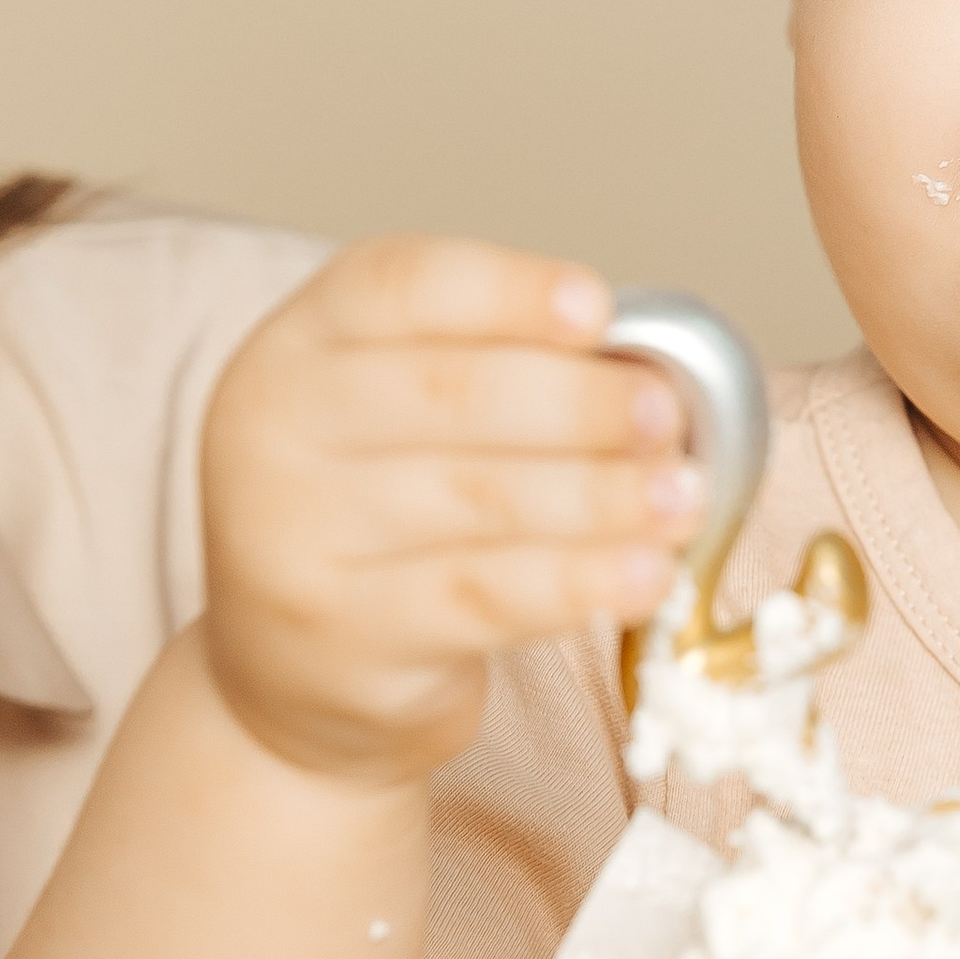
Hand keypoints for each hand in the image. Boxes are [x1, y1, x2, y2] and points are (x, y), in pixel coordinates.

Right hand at [198, 240, 701, 780]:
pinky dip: (580, 581)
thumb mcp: (398, 419)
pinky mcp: (342, 634)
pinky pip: (486, 596)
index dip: (507, 290)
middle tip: (665, 417)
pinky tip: (646, 574)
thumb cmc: (375, 517)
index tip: (598, 309)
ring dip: (601, 496)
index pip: (400, 286)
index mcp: (301, 339)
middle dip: (579, 402)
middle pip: (448, 392)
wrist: (284, 672)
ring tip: (682, 499)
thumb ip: (495, 371)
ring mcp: (295, 535)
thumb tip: (645, 377)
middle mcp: (277, 425)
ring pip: (479, 499)